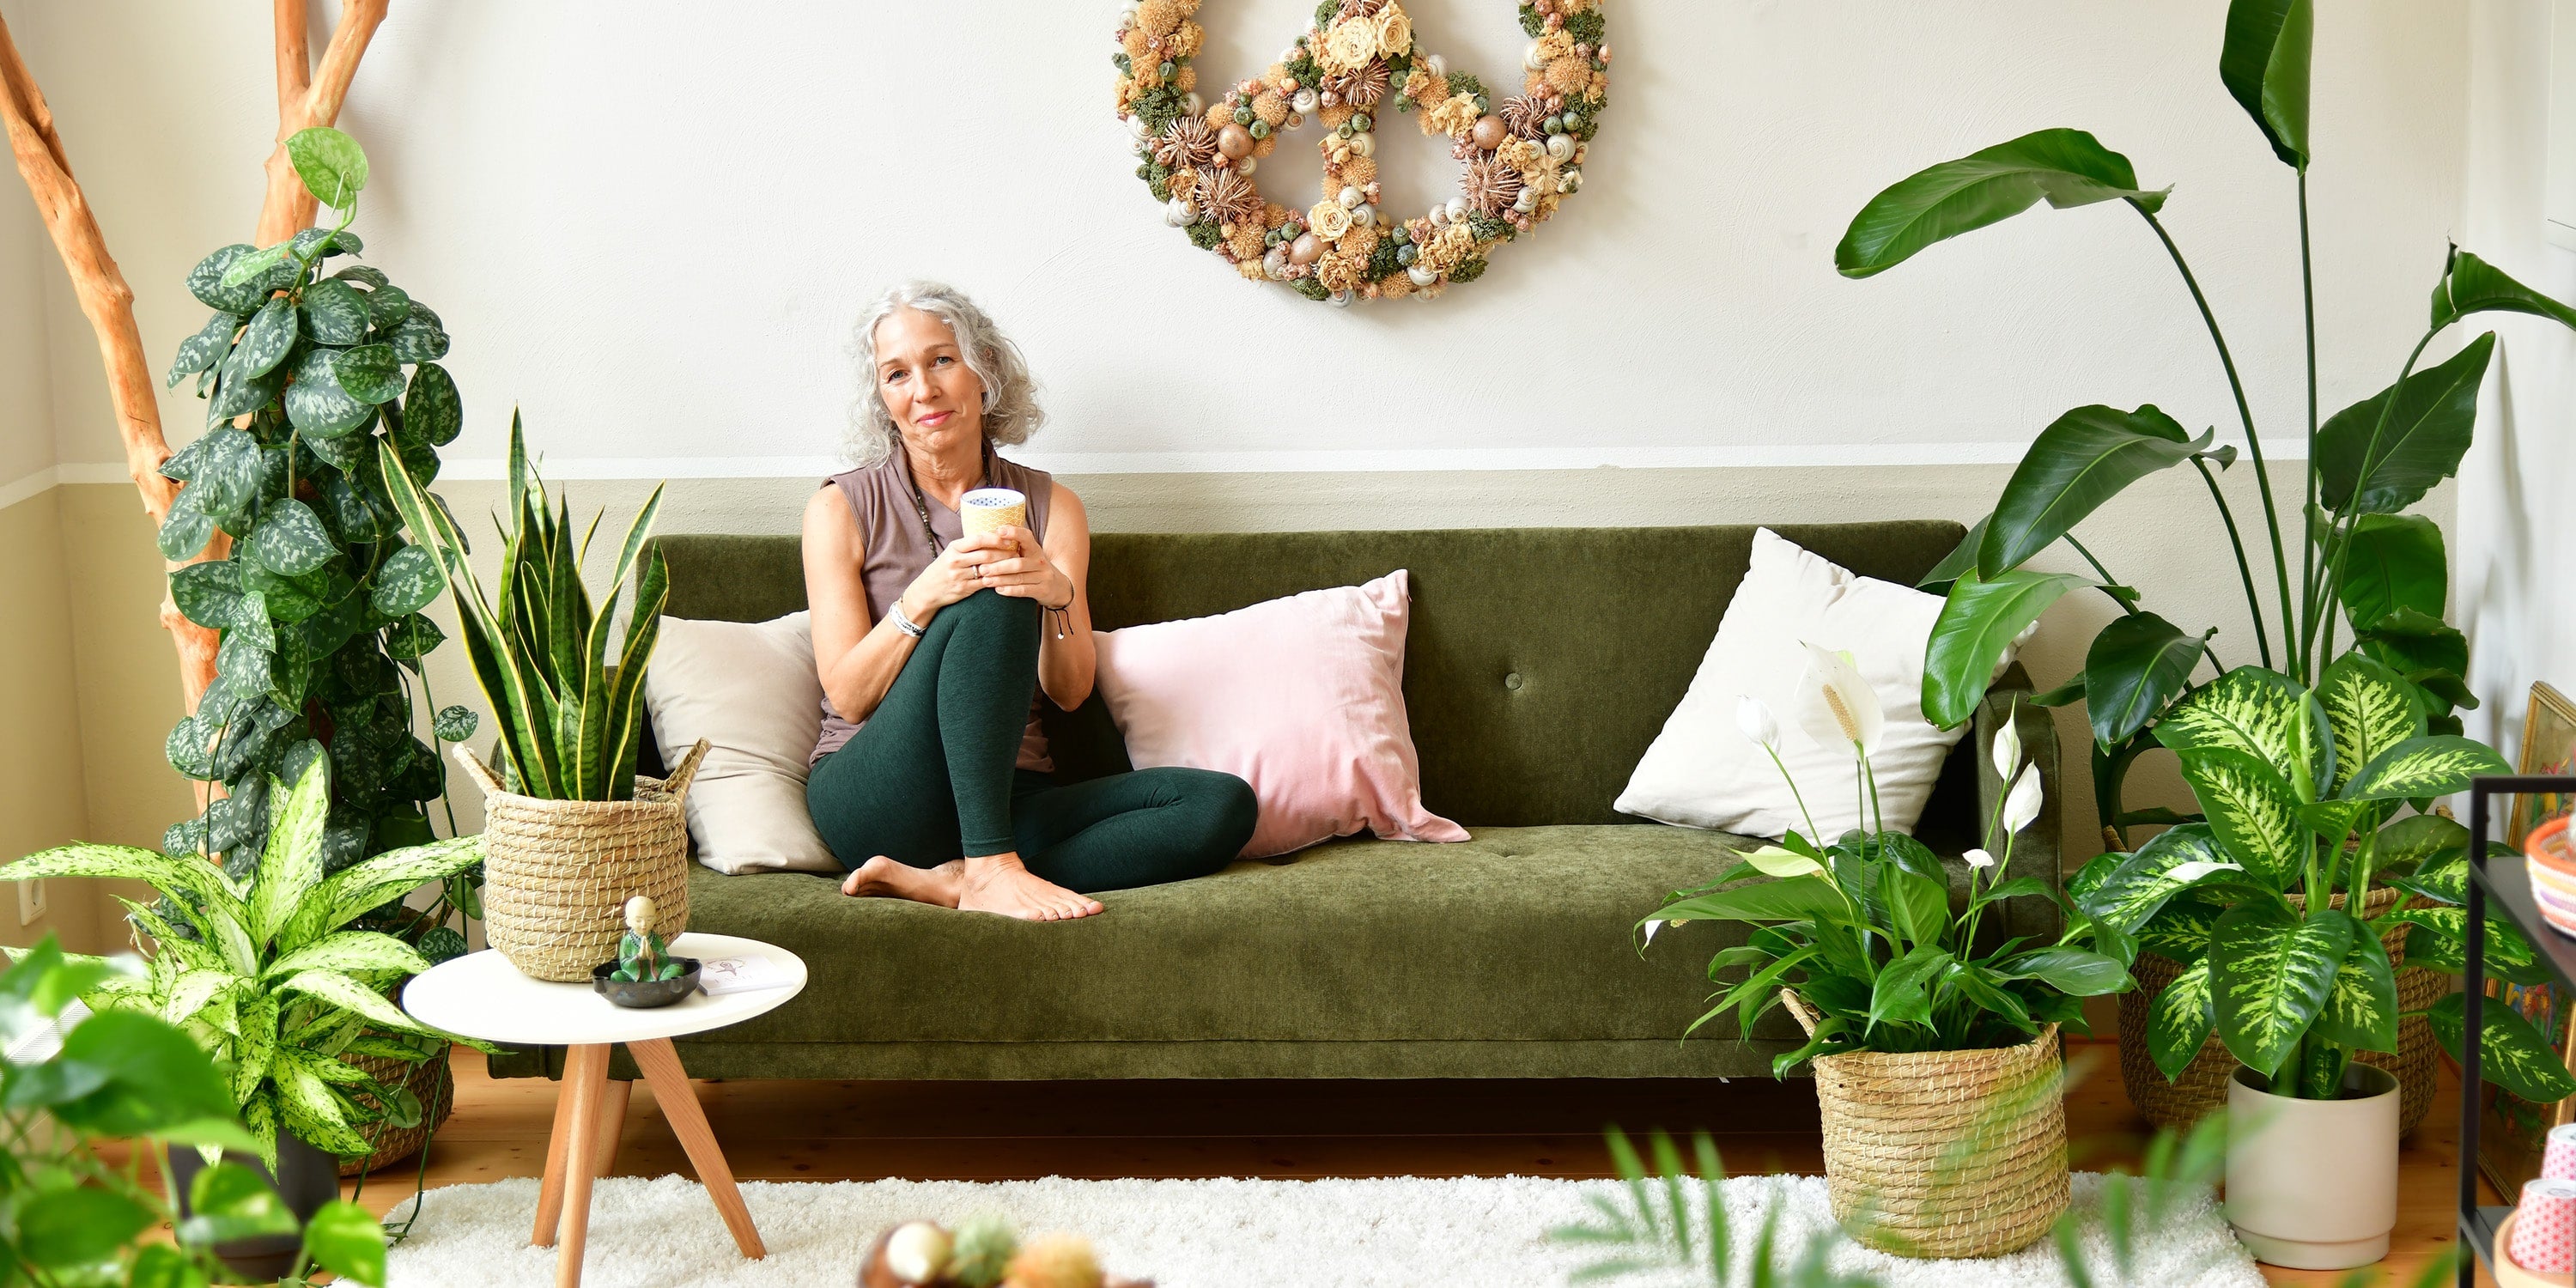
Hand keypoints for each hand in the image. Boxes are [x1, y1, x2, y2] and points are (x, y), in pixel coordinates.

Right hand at [898, 530, 1022, 617]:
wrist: (927, 590)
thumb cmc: (943, 568)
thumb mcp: (951, 552)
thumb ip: (969, 546)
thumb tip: (994, 534)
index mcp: (954, 548)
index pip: (978, 539)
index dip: (995, 538)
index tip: (1009, 537)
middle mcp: (956, 561)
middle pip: (986, 554)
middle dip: (1005, 553)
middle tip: (1018, 551)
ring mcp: (959, 576)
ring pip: (987, 570)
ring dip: (1004, 566)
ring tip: (1015, 563)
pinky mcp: (963, 589)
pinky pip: (985, 584)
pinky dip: (997, 580)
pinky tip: (1006, 577)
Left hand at [968, 525, 1072, 607]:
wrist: (1058, 587)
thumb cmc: (1034, 568)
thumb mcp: (1029, 554)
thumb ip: (1014, 546)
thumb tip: (990, 533)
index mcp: (1035, 549)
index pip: (1026, 537)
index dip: (1013, 532)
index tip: (998, 531)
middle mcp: (1040, 561)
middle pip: (1018, 563)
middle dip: (998, 566)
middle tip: (981, 568)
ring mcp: (1043, 576)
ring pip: (1019, 577)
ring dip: (1000, 579)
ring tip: (985, 580)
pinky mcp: (1043, 590)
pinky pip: (1024, 590)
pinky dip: (1010, 590)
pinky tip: (998, 590)